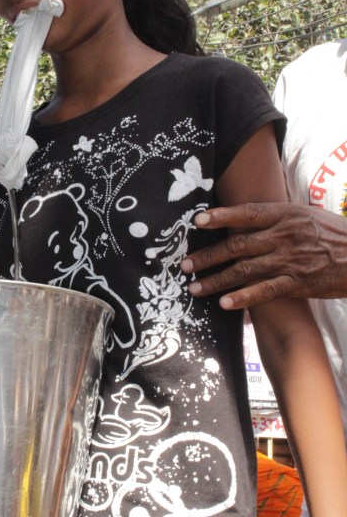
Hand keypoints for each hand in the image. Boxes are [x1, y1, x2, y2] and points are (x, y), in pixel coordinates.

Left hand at [180, 202, 346, 308]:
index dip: (220, 216)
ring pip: (244, 270)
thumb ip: (278, 217)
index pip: (246, 213)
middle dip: (207, 256)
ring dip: (216, 280)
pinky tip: (225, 304)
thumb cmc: (335, 234)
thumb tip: (248, 217)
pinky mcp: (298, 283)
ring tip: (195, 288)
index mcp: (285, 214)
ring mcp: (290, 260)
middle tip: (184, 264)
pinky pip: (265, 291)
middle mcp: (284, 235)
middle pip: (237, 245)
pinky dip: (243, 298)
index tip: (197, 221)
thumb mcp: (307, 215)